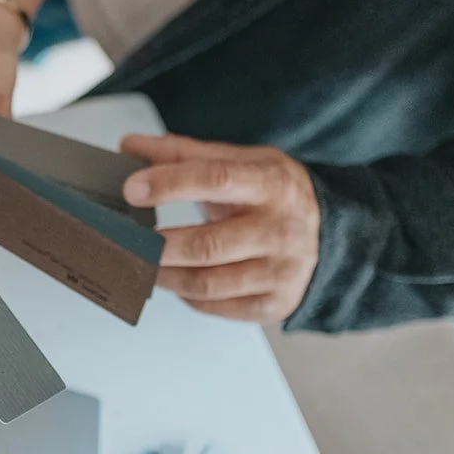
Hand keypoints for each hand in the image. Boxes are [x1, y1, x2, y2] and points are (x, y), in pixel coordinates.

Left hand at [121, 135, 320, 323]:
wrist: (327, 232)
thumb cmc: (275, 195)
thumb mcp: (240, 162)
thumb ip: (183, 154)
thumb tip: (130, 146)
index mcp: (272, 183)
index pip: (217, 179)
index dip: (170, 184)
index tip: (132, 189)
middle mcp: (282, 229)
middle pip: (208, 244)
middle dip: (159, 246)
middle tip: (126, 241)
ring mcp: (281, 271)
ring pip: (208, 283)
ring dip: (166, 276)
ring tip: (143, 263)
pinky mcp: (275, 304)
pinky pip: (219, 307)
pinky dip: (189, 297)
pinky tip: (178, 282)